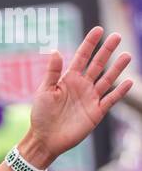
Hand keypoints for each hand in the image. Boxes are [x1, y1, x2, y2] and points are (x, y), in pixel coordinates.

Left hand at [25, 28, 132, 165]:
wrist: (45, 140)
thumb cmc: (41, 115)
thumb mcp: (44, 91)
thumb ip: (52, 72)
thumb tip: (55, 51)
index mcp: (69, 79)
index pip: (82, 57)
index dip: (90, 43)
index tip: (98, 30)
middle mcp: (82, 86)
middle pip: (98, 64)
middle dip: (107, 50)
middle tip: (117, 36)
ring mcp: (90, 99)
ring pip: (107, 80)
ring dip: (117, 68)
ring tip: (127, 55)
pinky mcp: (96, 113)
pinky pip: (110, 100)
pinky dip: (120, 92)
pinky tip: (128, 82)